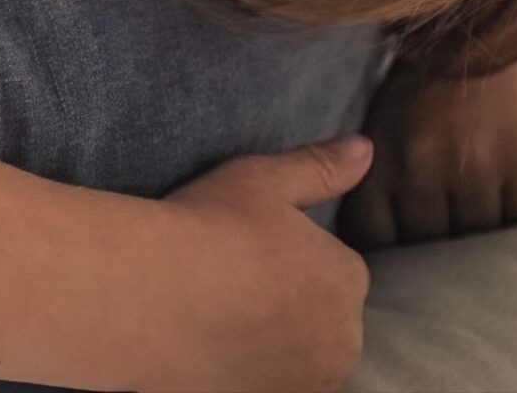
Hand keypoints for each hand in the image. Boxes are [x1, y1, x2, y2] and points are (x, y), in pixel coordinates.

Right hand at [152, 136, 373, 392]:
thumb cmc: (206, 229)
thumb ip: (319, 167)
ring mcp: (308, 381)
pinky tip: (213, 359)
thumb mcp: (262, 180)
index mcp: (346, 277)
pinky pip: (270, 386)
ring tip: (219, 328)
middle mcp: (342, 337)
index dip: (286, 263)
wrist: (149, 297)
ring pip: (301, 363)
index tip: (243, 256)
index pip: (332, 272)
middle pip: (321, 323)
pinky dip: (250, 376)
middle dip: (288, 312)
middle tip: (229, 292)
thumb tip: (367, 147)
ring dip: (274, 350)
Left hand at [339, 44, 516, 248]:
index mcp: (381, 155)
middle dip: (432, 251)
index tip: (397, 252)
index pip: (377, 237)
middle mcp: (425, 168)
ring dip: (478, 245)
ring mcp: (480, 168)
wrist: (482, 14)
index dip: (388, 251)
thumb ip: (382, 170)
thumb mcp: (383, 115)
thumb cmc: (426, 70)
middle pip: (428, 245)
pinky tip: (512, 218)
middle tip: (442, 246)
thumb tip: (378, 231)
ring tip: (479, 237)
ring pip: (478, 242)